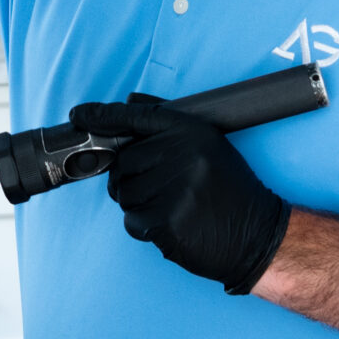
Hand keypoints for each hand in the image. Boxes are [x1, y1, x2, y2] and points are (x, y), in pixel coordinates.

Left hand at [68, 96, 290, 294]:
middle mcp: (182, 155)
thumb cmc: (231, 190)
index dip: (103, 116)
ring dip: (137, 204)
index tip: (79, 115)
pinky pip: (131, 221)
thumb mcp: (209, 146)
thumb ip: (168, 124)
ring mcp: (174, 189)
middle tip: (156, 189)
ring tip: (171, 206)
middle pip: (122, 162)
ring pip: (122, 193)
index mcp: (192, 132)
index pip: (136, 117)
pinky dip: (144, 227)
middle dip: (129, 178)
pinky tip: (171, 225)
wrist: (259, 235)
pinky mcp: (166, 221)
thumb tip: (127, 102)